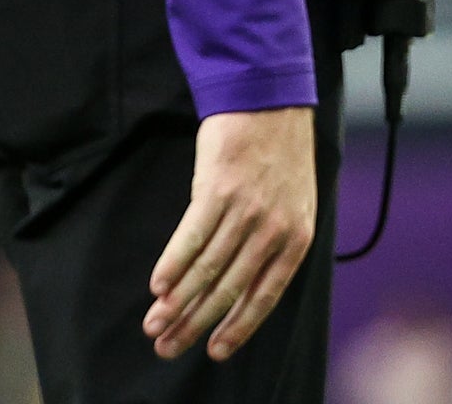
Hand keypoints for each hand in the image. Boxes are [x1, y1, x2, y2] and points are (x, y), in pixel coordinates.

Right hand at [144, 106, 316, 362]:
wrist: (271, 99)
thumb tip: (240, 288)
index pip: (265, 296)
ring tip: (154, 325)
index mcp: (297, 237)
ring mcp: (246, 208)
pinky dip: (173, 264)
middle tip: (168, 347)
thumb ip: (274, 244)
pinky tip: (158, 287)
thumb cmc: (280, 155)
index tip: (214, 351)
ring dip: (177, 302)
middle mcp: (274, 228)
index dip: (238, 327)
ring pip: (208, 268)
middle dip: (196, 323)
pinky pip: (191, 236)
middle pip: (230, 288)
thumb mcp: (295, 203)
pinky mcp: (218, 187)